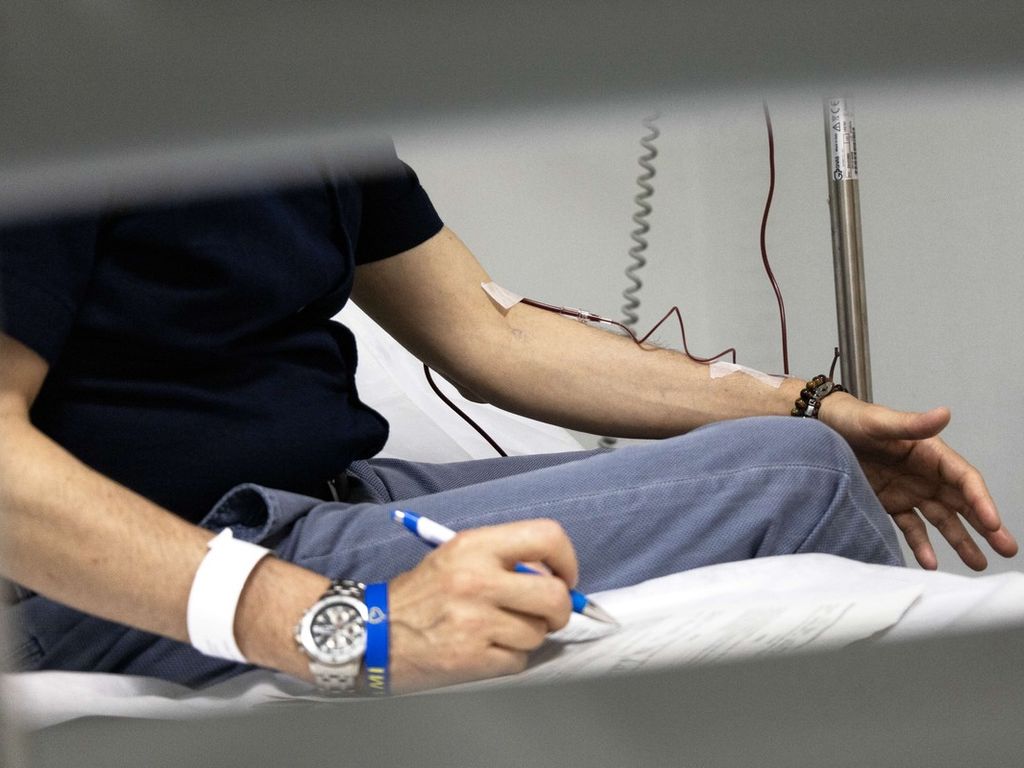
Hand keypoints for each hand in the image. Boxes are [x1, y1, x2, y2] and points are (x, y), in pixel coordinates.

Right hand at [386, 518, 576, 691]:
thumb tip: (553, 577)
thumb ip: (504, 559)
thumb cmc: (419, 595)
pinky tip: (484, 648)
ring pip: (538, 633)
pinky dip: (509, 658)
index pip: (546, 537)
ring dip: (527, 636)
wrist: (373, 633)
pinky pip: (518, 660)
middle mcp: (476, 580)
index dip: (566, 560)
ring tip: (497, 630)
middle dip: (559, 610)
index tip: (565, 577)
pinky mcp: (471, 659)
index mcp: (474, 546)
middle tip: (548, 613)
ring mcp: (475, 622)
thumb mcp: (456, 557)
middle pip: (554, 596)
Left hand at [821, 394, 1017, 569]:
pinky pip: (911, 527)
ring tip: (978, 563)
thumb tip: (944, 413)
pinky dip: (921, 545)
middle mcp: (925, 474)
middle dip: (986, 526)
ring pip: (942, 519)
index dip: (981, 501)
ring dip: (961, 540)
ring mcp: (909, 490)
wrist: (821, 428)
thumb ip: (912, 424)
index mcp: (931, 453)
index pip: (965, 480)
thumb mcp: (881, 422)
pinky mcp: (889, 503)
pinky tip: (930, 563)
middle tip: (1007, 548)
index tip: (993, 523)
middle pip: (963, 503)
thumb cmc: (853, 419)